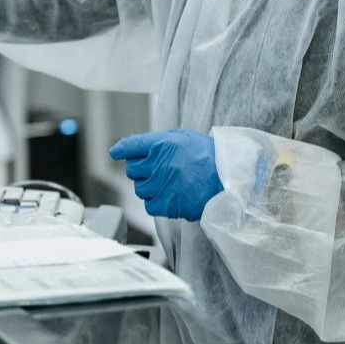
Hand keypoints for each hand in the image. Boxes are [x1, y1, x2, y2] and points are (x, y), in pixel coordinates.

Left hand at [109, 129, 223, 220]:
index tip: (116, 152)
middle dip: (141, 170)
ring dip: (150, 187)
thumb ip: (161, 141)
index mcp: (162, 144)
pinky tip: (171, 196)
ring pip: (140, 189)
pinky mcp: (166, 204)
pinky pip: (149, 205)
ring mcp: (161, 185)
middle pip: (132, 169)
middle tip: (157, 170)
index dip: (121, 149)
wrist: (228, 179)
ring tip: (169, 183)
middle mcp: (158, 164)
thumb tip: (138, 146)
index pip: (130, 145)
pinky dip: (157, 202)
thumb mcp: (185, 138)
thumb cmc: (209, 157)